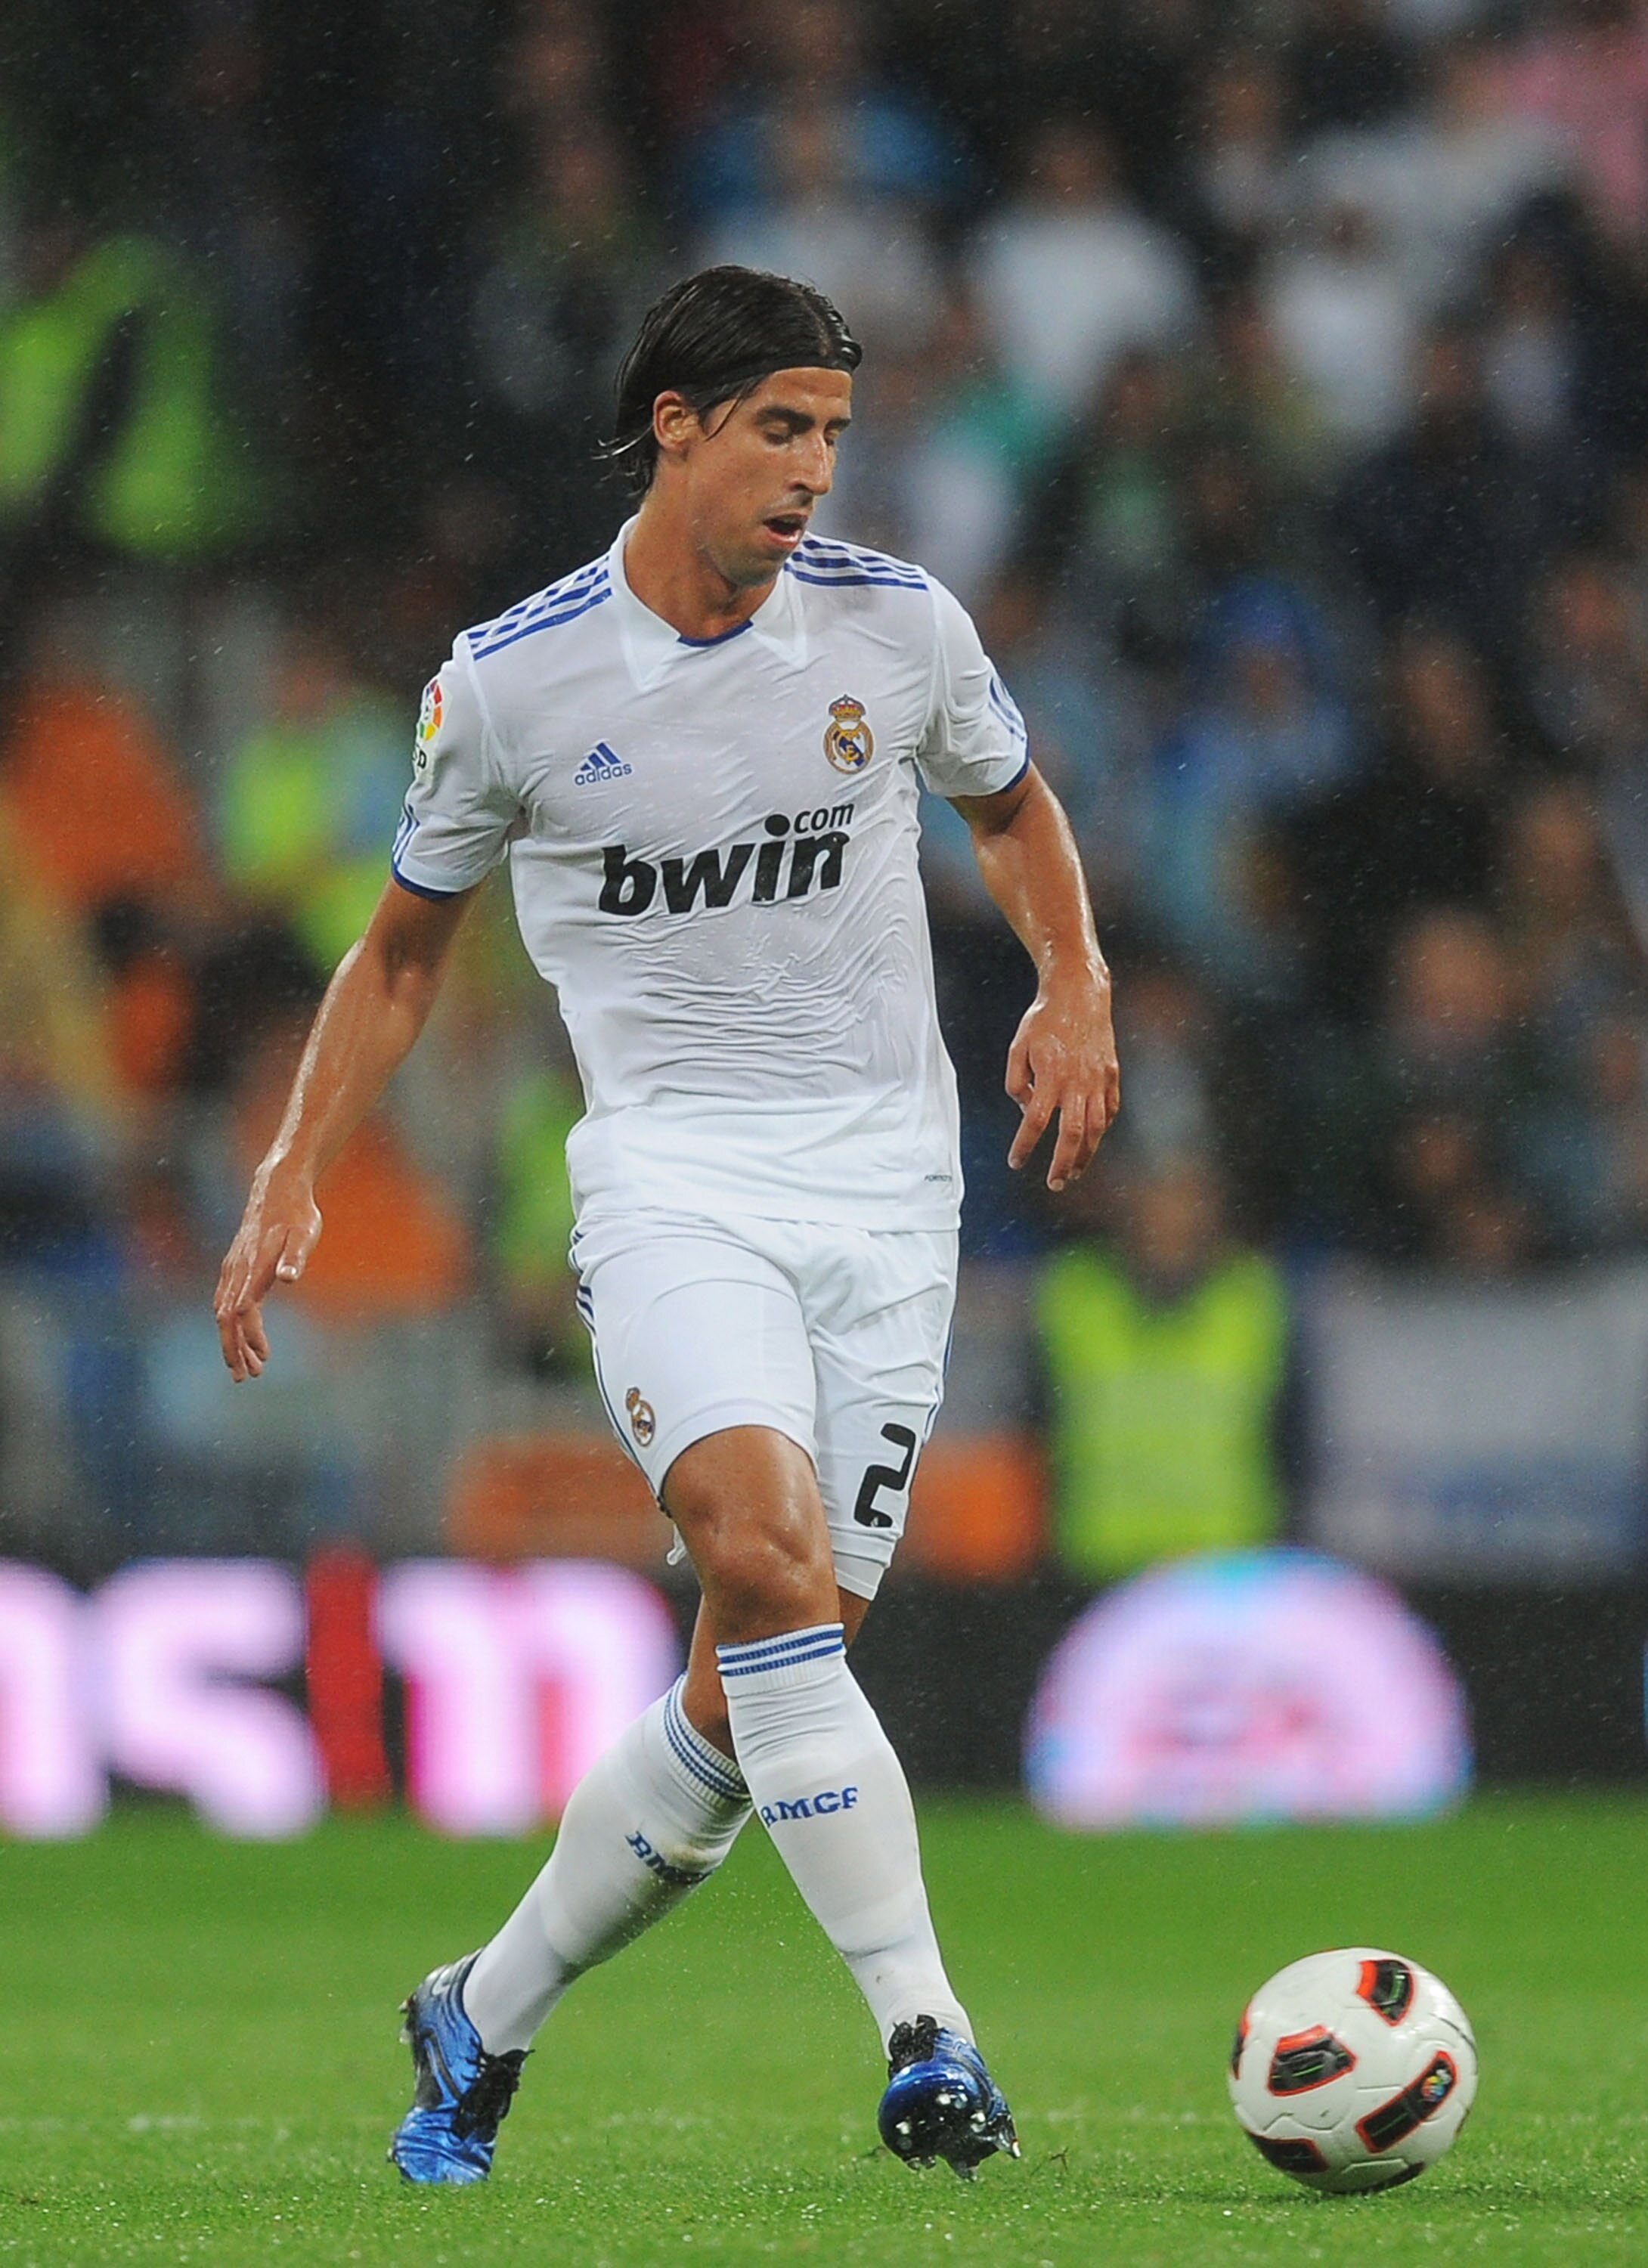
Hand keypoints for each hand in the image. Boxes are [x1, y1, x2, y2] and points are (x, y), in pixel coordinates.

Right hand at [213, 1171, 322, 1381]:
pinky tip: (242, 1335)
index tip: (263, 1358)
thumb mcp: (305, 1233)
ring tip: (248, 1366)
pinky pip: (225, 1301)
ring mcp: (232, 1268)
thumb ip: (296, 1256)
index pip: (244, 1310)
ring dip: (233, 1341)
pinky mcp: (234, 1265)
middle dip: (234, 1350)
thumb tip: (289, 1278)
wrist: (277, 1188)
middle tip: (246, 1377)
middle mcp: (237, 1270)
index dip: (250, 1336)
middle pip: (226, 1319)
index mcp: (253, 1267)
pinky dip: (231, 1324)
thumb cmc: (296, 1213)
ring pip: (223, 1313)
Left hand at [1005, 969, 1119, 1191]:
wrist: (1080, 994)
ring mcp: (1099, 1079)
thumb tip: (1027, 1111)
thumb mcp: (1017, 1047)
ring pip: (1096, 1128)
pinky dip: (1100, 1130)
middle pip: (1072, 1134)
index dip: (1024, 1146)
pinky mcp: (1112, 1075)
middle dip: (1063, 1164)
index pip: (1035, 1121)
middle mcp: (1077, 1081)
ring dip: (1085, 1156)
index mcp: (1050, 1075)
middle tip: (1054, 1184)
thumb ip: (1016, 1081)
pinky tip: (1091, 1142)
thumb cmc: (1043, 1020)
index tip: (1016, 1162)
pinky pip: (1109, 1111)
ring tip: (1074, 1173)